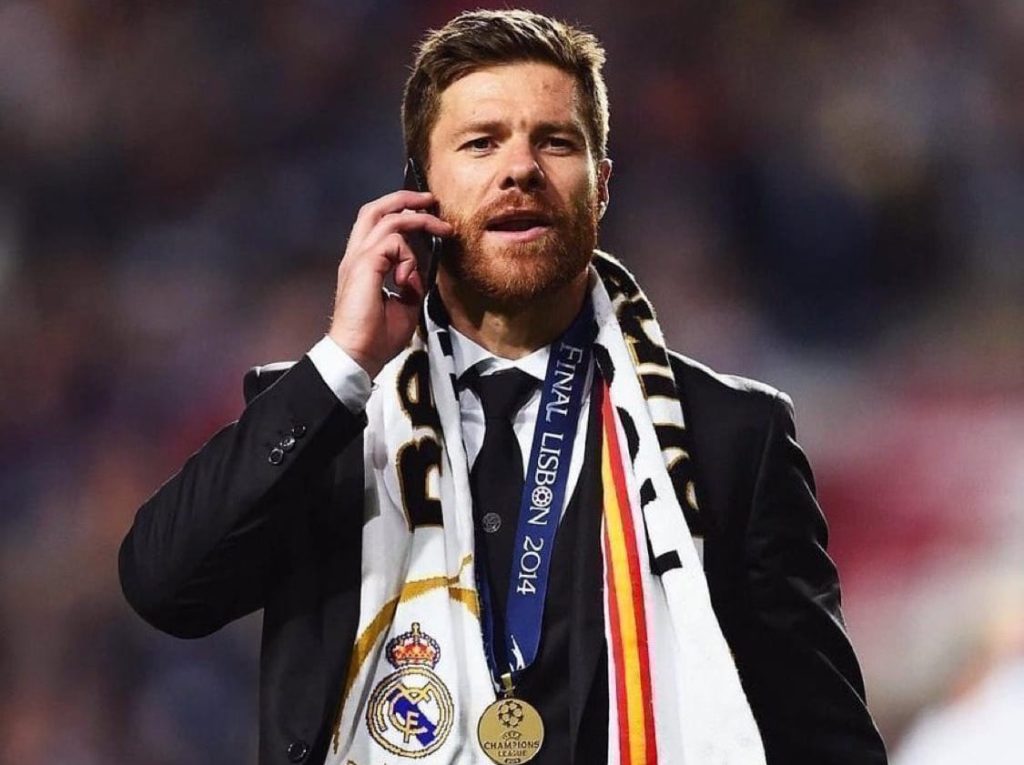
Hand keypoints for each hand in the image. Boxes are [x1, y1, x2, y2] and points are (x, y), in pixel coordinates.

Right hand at [329, 190, 452, 378]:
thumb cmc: (377, 338)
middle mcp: (356, 256)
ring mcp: (357, 259)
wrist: (358, 355)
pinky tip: (407, 279)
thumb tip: (417, 274)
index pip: (377, 225)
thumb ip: (410, 285)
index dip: (402, 216)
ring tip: (442, 228)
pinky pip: (392, 242)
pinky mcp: (364, 265)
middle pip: (375, 209)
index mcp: (362, 265)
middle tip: (431, 200)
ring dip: (418, 220)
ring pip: (386, 218)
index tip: (429, 220)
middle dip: (405, 199)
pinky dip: (408, 256)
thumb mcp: (404, 306)